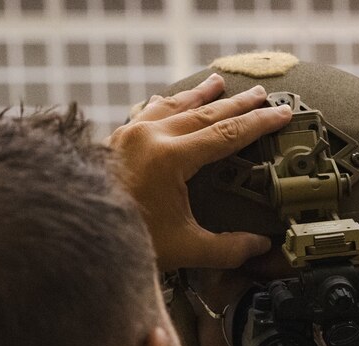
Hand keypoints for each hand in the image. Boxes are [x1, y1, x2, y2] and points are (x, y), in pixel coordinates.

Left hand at [107, 74, 292, 271]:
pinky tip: (167, 100)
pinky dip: (164, 104)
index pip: (227, 135)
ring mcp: (129, 134)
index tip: (282, 113)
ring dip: (200, 94)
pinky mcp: (115, 140)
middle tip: (262, 94)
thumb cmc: (129, 240)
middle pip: (205, 113)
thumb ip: (227, 248)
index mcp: (170, 158)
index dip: (258, 124)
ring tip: (219, 82)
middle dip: (237, 103)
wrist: (76, 230)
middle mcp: (150, 137)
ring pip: (173, 105)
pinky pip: (145, 112)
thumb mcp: (185, 249)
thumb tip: (260, 246)